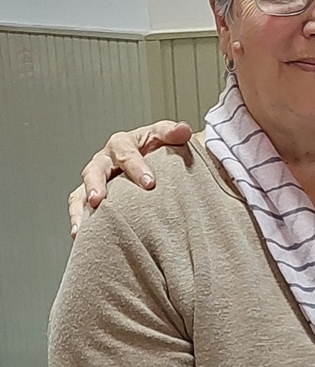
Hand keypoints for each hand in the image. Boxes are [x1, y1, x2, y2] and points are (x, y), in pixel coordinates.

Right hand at [68, 121, 192, 236]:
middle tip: (99, 199)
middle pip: (95, 169)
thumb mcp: (166, 138)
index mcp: (124, 144)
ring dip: (80, 208)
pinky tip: (80, 236)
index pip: (127, 152)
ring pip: (81, 191)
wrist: (154, 162)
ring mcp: (97, 180)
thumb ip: (173, 134)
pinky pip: (79, 207)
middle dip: (96, 185)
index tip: (149, 184)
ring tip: (82, 226)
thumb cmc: (157, 150)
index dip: (136, 167)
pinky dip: (79, 220)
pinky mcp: (92, 197)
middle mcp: (106, 160)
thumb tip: (183, 131)